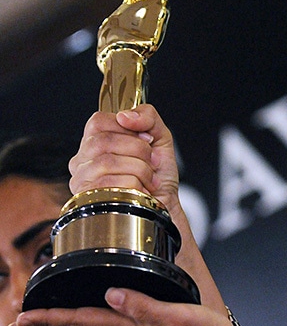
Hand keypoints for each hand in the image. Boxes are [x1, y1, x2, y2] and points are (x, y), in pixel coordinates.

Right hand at [70, 103, 226, 314]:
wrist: (165, 209)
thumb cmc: (160, 177)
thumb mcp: (161, 139)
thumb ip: (147, 117)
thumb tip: (126, 116)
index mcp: (95, 143)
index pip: (98, 122)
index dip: (126, 129)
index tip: (144, 140)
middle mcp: (82, 162)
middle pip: (104, 142)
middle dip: (139, 151)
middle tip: (151, 164)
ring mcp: (84, 183)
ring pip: (108, 162)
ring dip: (141, 171)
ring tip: (148, 180)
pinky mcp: (91, 202)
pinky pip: (114, 184)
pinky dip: (138, 187)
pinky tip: (142, 192)